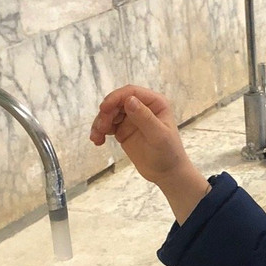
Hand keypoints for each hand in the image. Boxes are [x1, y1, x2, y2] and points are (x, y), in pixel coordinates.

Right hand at [90, 85, 211, 222]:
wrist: (167, 173)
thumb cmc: (169, 153)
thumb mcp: (158, 135)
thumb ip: (144, 118)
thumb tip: (129, 100)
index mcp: (155, 103)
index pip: (131, 92)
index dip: (115, 97)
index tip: (103, 108)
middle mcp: (142, 107)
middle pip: (117, 102)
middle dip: (106, 113)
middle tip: (101, 128)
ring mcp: (132, 118)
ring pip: (110, 113)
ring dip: (100, 123)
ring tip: (96, 138)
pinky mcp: (123, 130)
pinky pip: (108, 126)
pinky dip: (100, 131)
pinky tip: (97, 141)